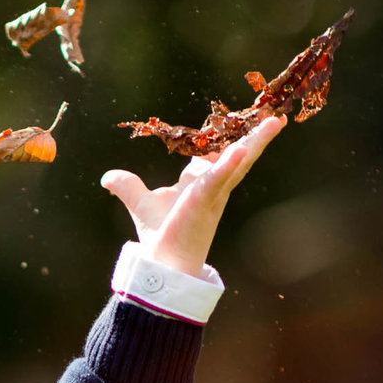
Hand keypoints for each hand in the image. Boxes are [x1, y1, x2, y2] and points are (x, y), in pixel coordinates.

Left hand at [101, 111, 283, 279]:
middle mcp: (213, 187)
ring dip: (256, 142)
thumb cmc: (159, 236)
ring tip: (273, 123)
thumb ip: (127, 186)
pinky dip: (230, 163)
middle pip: (239, 156)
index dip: (229, 139)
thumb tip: (108, 178)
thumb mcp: (140, 202)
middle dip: (256, 137)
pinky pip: (219, 178)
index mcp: (201, 184)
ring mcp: (212, 193)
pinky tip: (242, 148)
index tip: (242, 123)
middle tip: (274, 118)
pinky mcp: (204, 201)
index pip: (218, 155)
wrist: (163, 263)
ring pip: (239, 162)